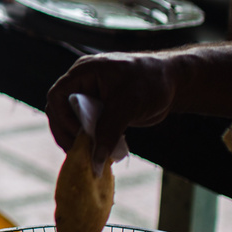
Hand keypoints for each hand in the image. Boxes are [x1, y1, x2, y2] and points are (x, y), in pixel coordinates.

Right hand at [44, 52, 178, 168]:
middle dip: (66, 133)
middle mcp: (83, 84)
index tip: (79, 135)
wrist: (174, 83)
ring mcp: (91, 97)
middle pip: (60, 110)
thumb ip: (109, 130)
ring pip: (72, 121)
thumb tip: (95, 159)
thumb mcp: (128, 104)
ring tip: (88, 158)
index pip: (57, 95)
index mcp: (84, 72)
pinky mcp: (101, 110)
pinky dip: (91, 141)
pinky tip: (98, 154)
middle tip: (78, 153)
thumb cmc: (151, 82)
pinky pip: (88, 127)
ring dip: (78, 139)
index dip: (62, 117)